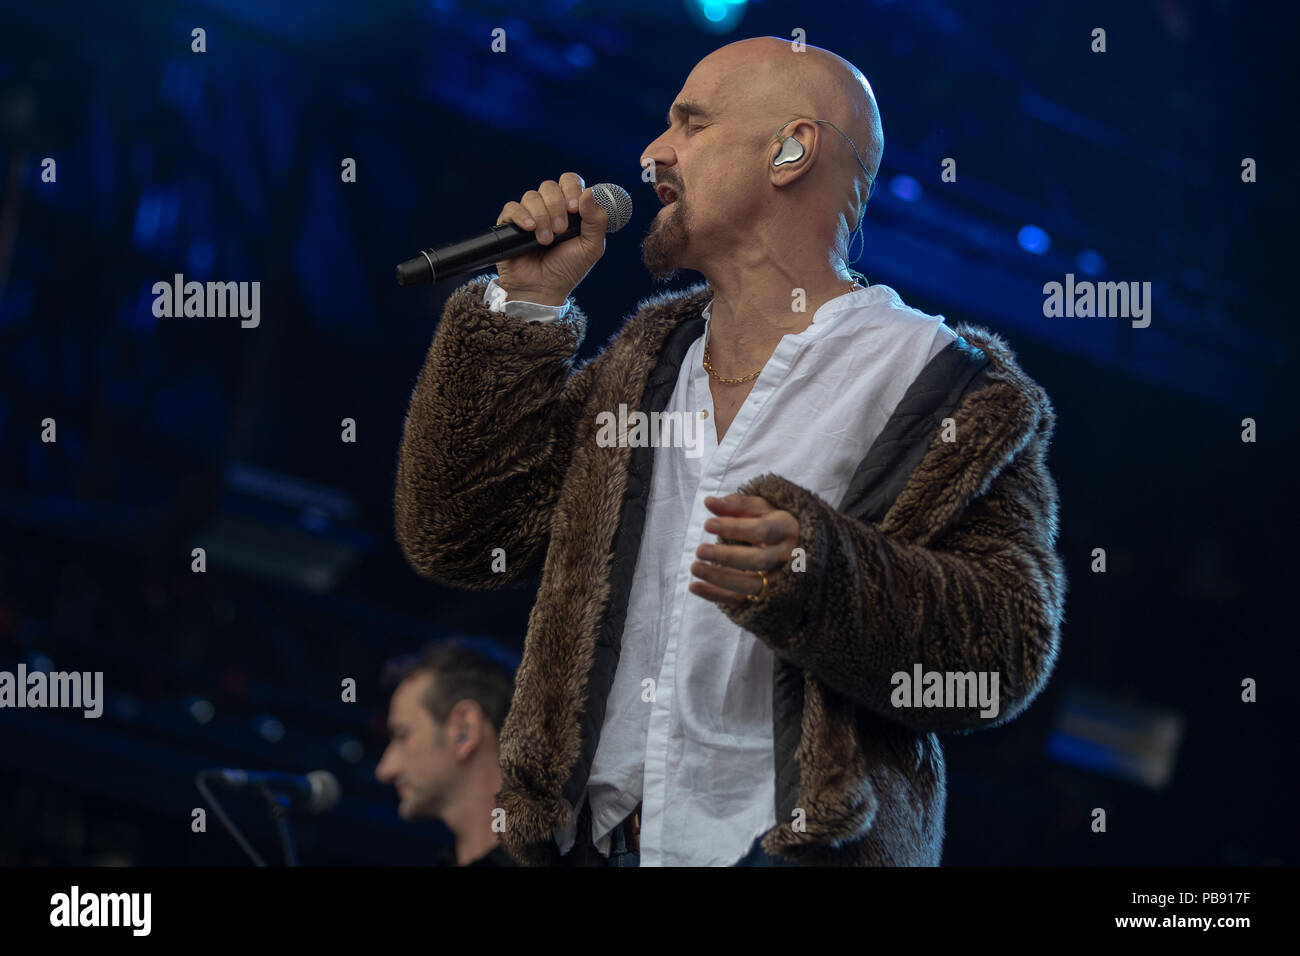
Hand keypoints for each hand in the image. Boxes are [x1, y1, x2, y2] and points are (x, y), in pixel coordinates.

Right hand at [494, 172, 607, 304]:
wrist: (543, 289)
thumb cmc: (568, 269)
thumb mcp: (591, 247)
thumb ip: (596, 220)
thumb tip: (589, 191)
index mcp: (570, 209)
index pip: (569, 181)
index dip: (571, 189)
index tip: (574, 209)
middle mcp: (549, 208)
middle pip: (550, 186)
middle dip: (557, 206)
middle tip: (560, 230)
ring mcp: (529, 215)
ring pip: (532, 196)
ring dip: (542, 216)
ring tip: (545, 240)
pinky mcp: (510, 224)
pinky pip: (513, 207)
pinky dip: (522, 216)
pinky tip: (530, 229)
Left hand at [689, 494, 799, 606]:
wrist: (801, 551)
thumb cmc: (776, 525)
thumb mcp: (762, 510)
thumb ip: (737, 506)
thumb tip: (709, 501)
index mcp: (787, 530)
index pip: (761, 531)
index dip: (733, 528)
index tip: (707, 524)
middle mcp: (787, 558)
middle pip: (757, 561)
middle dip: (727, 556)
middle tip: (700, 550)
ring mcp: (780, 581)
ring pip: (751, 585)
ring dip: (720, 578)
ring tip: (694, 567)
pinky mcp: (767, 597)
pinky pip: (741, 600)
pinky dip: (716, 595)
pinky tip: (694, 586)